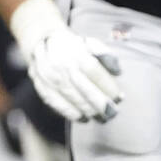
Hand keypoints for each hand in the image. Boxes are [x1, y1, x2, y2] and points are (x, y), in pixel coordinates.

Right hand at [9, 0, 122, 122]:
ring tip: (101, 117)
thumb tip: (117, 72)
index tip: (118, 97)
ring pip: (71, 98)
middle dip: (100, 103)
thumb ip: (105, 54)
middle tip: (112, 113)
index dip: (107, 86)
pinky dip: (71, 113)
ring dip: (88, 110)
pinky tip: (83, 117)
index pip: (93, 70)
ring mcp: (48, 76)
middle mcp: (60, 63)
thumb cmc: (73, 47)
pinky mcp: (41, 86)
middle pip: (83, 87)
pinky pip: (57, 104)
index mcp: (74, 50)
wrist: (42, 42)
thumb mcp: (90, 43)